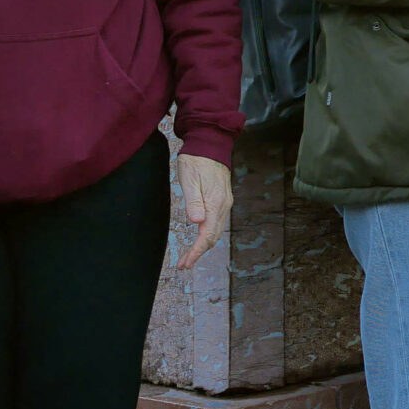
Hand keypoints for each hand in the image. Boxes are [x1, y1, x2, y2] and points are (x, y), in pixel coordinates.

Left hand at [176, 153, 232, 269]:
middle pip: (213, 237)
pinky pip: (216, 223)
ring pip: (215, 231)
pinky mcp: (221, 200)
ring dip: (203, 245)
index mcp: (215, 203)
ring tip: (189, 256)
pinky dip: (207, 235)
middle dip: (198, 253)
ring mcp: (224, 203)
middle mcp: (223, 206)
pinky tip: (199, 238)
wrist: (210, 144)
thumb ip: (193, 201)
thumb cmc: (196, 160)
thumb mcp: (189, 179)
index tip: (186, 263)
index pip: (207, 235)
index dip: (196, 251)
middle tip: (183, 264)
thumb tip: (196, 222)